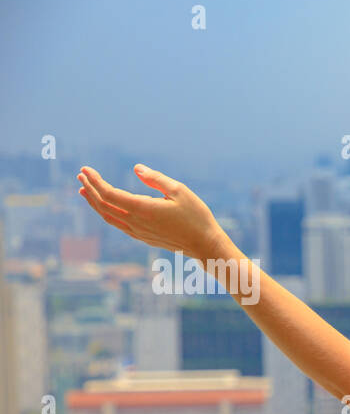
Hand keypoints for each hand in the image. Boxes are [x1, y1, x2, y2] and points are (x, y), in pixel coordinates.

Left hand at [77, 164, 231, 260]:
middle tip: (80, 175)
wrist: (205, 245)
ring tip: (84, 191)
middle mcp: (136, 223)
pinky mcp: (143, 238)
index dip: (95, 181)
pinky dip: (106, 213)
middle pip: (103, 206)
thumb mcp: (179, 191)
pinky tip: (105, 208)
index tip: (85, 169)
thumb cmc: (197, 217)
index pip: (109, 194)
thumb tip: (136, 168)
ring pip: (108, 217)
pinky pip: (118, 225)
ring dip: (94, 203)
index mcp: (142, 209)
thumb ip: (155, 179)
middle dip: (89, 189)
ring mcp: (138, 233)